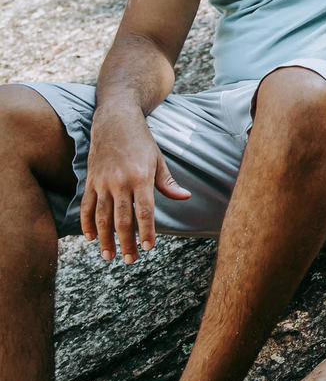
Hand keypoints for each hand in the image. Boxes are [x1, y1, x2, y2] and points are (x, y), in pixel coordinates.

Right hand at [80, 107, 189, 262]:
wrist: (115, 121)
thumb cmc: (141, 141)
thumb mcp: (158, 159)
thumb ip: (168, 183)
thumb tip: (184, 197)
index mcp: (141, 177)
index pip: (145, 210)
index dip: (146, 231)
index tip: (148, 248)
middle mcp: (120, 181)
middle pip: (122, 219)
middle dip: (126, 242)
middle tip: (130, 260)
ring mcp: (102, 182)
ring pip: (102, 216)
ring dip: (105, 239)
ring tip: (109, 256)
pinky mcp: (90, 181)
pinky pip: (86, 206)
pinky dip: (87, 224)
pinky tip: (90, 238)